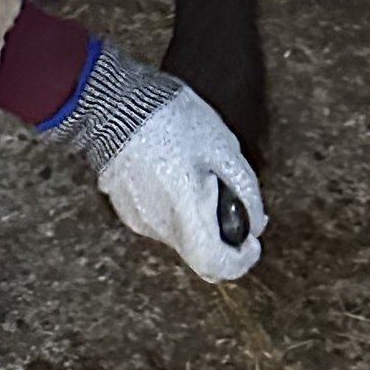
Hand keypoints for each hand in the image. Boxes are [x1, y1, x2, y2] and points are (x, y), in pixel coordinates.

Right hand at [40, 41, 265, 283]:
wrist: (113, 103)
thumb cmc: (171, 120)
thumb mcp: (224, 148)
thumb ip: (246, 191)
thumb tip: (256, 222)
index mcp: (187, 215)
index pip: (216, 267)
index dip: (240, 262)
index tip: (251, 242)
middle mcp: (160, 227)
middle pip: (198, 252)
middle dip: (221, 234)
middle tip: (230, 201)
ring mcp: (138, 220)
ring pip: (179, 235)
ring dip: (196, 218)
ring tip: (198, 176)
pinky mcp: (125, 207)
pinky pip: (159, 219)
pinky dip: (174, 207)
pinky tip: (173, 172)